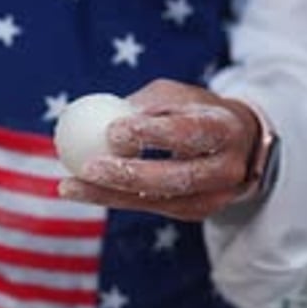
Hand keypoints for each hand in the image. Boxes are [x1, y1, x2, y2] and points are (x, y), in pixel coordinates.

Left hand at [59, 79, 260, 220]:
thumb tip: (108, 118)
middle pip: (176, 177)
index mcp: (225, 128)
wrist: (236, 146)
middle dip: (129, 175)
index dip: (152, 134)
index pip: (189, 133)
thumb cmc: (194, 111)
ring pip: (159, 200)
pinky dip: (116, 199)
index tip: (113, 131)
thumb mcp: (177, 95)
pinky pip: (151, 207)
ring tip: (70, 186)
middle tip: (89, 167)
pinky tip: (84, 190)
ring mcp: (214, 196)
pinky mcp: (196, 212)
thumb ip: (148, 104)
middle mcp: (227, 168)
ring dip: (110, 195)